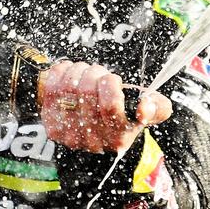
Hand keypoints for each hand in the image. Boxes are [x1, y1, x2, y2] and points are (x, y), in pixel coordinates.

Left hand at [38, 61, 171, 153]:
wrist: (91, 132)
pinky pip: (53, 86)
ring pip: (69, 86)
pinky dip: (63, 72)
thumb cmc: (120, 117)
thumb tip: (145, 106)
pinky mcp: (52, 123)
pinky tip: (71, 75)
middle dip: (95, 73)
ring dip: (79, 70)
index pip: (111, 106)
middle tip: (99, 74)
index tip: (112, 80)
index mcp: (118, 136)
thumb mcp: (144, 114)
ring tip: (86, 73)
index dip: (110, 85)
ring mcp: (69, 132)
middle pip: (87, 90)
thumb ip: (156, 108)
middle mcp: (92, 138)